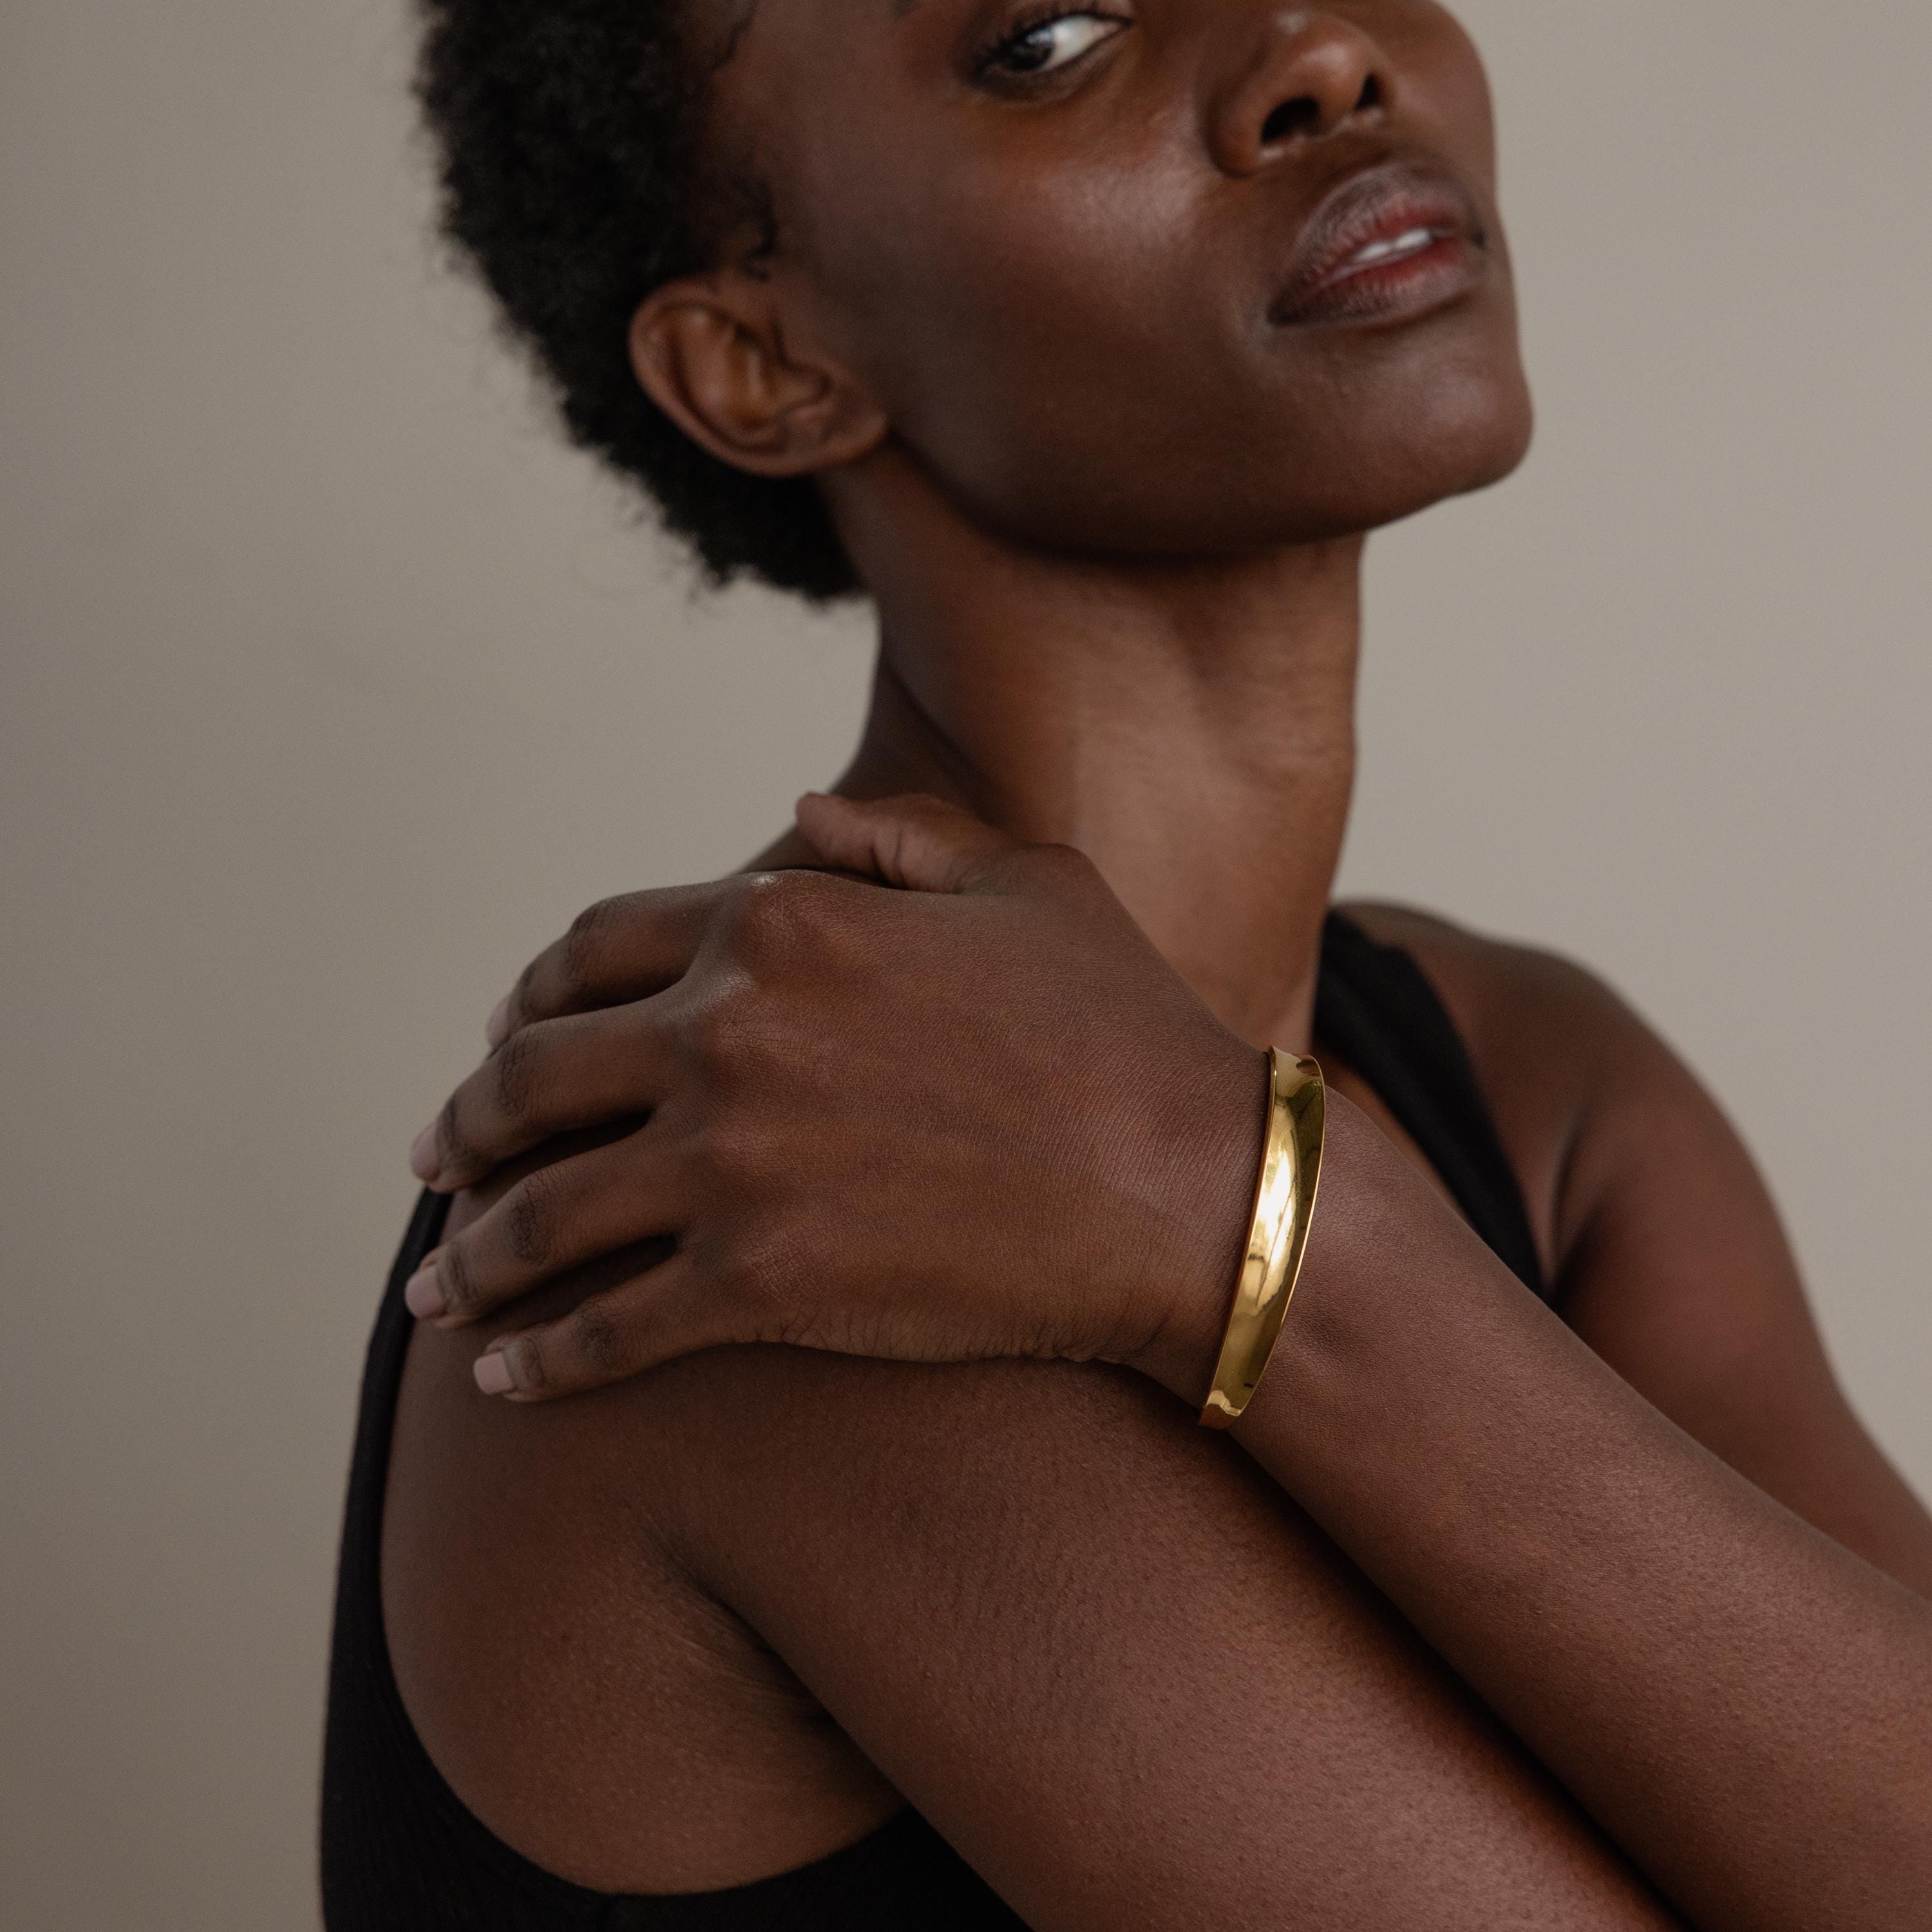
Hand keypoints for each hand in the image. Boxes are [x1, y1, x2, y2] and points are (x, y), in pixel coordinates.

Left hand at [404, 794, 1265, 1401]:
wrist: (1193, 1187)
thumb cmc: (1124, 1026)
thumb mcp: (1023, 879)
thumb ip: (895, 837)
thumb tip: (795, 815)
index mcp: (782, 922)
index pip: (592, 951)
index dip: (530, 996)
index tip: (506, 1038)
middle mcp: (729, 1030)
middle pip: (533, 1076)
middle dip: (468, 1123)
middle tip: (437, 1162)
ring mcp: (733, 1161)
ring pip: (543, 1213)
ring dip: (474, 1255)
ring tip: (439, 1291)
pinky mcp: (759, 1285)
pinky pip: (605, 1329)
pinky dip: (541, 1359)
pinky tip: (506, 1382)